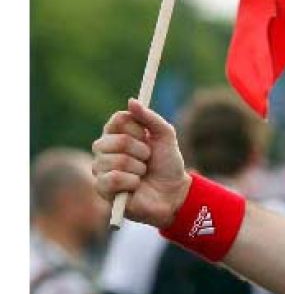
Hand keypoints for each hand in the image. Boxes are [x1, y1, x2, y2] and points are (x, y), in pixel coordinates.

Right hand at [92, 99, 190, 227]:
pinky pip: (114, 178)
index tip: (148, 137)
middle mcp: (104, 149)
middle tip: (148, 159)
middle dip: (142, 151)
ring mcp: (100, 169)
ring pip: (118, 161)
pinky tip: (135, 186)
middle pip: (118, 140)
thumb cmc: (167, 164)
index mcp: (116, 134)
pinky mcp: (102, 188)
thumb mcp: (166, 136)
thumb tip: (132, 101)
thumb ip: (151, 118)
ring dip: (139, 168)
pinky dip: (132, 182)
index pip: (119, 119)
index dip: (138, 128)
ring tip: (142, 174)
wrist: (174, 193)